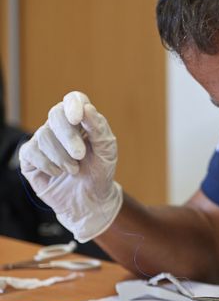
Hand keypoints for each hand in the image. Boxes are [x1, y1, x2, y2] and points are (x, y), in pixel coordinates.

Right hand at [19, 91, 122, 242]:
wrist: (90, 201)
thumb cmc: (100, 172)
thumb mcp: (107, 152)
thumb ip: (99, 129)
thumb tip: (87, 108)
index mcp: (81, 121)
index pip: (73, 100)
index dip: (73, 104)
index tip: (77, 118)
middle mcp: (59, 127)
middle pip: (55, 115)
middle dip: (68, 136)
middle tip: (80, 155)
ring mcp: (43, 140)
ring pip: (44, 136)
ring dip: (62, 156)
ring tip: (74, 170)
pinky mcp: (29, 157)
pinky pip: (32, 152)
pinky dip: (48, 164)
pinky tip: (58, 173)